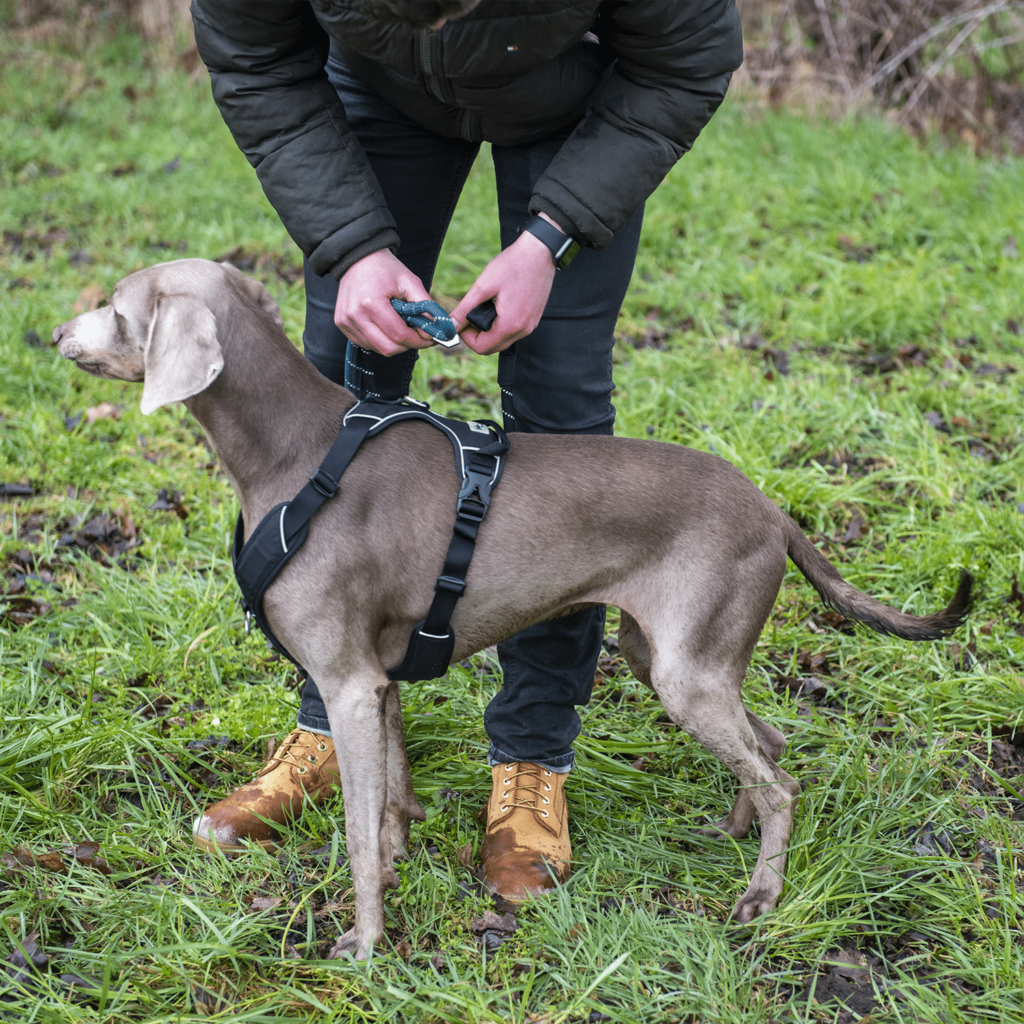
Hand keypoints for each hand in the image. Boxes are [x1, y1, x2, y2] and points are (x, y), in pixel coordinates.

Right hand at [334, 249, 437, 356]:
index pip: (399, 336)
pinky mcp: (341, 324)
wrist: (357, 258)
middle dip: (406, 346)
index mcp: (372, 304)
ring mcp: (346, 321)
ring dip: (393, 343)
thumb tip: (432, 333)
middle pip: (387, 348)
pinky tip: (385, 326)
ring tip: (400, 327)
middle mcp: (355, 315)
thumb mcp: (410, 282)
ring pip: (376, 348)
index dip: (418, 341)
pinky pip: (365, 343)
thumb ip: (425, 307)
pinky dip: (379, 340)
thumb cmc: (386, 269)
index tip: (430, 339)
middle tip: (417, 336)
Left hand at [450, 214, 559, 354]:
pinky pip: (513, 332)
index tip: (463, 319)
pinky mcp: (533, 319)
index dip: (467, 337)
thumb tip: (450, 325)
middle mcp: (523, 330)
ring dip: (489, 331)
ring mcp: (530, 326)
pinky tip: (498, 306)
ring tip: (485, 307)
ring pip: (502, 341)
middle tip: (472, 313)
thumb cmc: (513, 265)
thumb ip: (465, 309)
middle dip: (477, 335)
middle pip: (492, 348)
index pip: (482, 348)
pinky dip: (501, 325)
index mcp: (510, 325)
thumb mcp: (483, 286)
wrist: (540, 253)